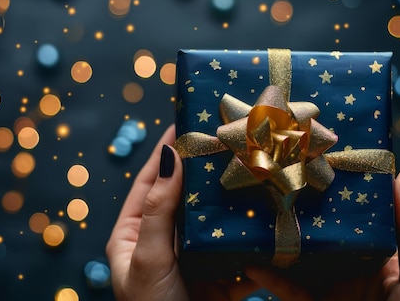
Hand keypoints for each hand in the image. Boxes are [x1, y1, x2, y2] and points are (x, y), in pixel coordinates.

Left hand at [106, 125, 260, 300]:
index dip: (167, 153)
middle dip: (206, 172)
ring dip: (231, 199)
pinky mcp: (220, 274)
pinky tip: (266, 213)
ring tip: (252, 168)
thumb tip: (168, 157)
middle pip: (185, 197)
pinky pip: (235, 246)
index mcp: (134, 233)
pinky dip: (250, 232)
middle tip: (229, 142)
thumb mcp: (146, 257)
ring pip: (213, 219)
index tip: (187, 124)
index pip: (150, 182)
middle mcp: (163, 241)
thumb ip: (158, 209)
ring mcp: (193, 257)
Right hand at [245, 165, 399, 300]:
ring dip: (280, 238)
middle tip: (280, 180)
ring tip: (259, 212)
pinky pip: (286, 290)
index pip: (361, 214)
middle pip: (325, 231)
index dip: (344, 188)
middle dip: (304, 208)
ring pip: (300, 256)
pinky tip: (252, 263)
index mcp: (382, 255)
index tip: (321, 159)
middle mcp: (353, 266)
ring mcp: (330, 288)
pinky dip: (269, 278)